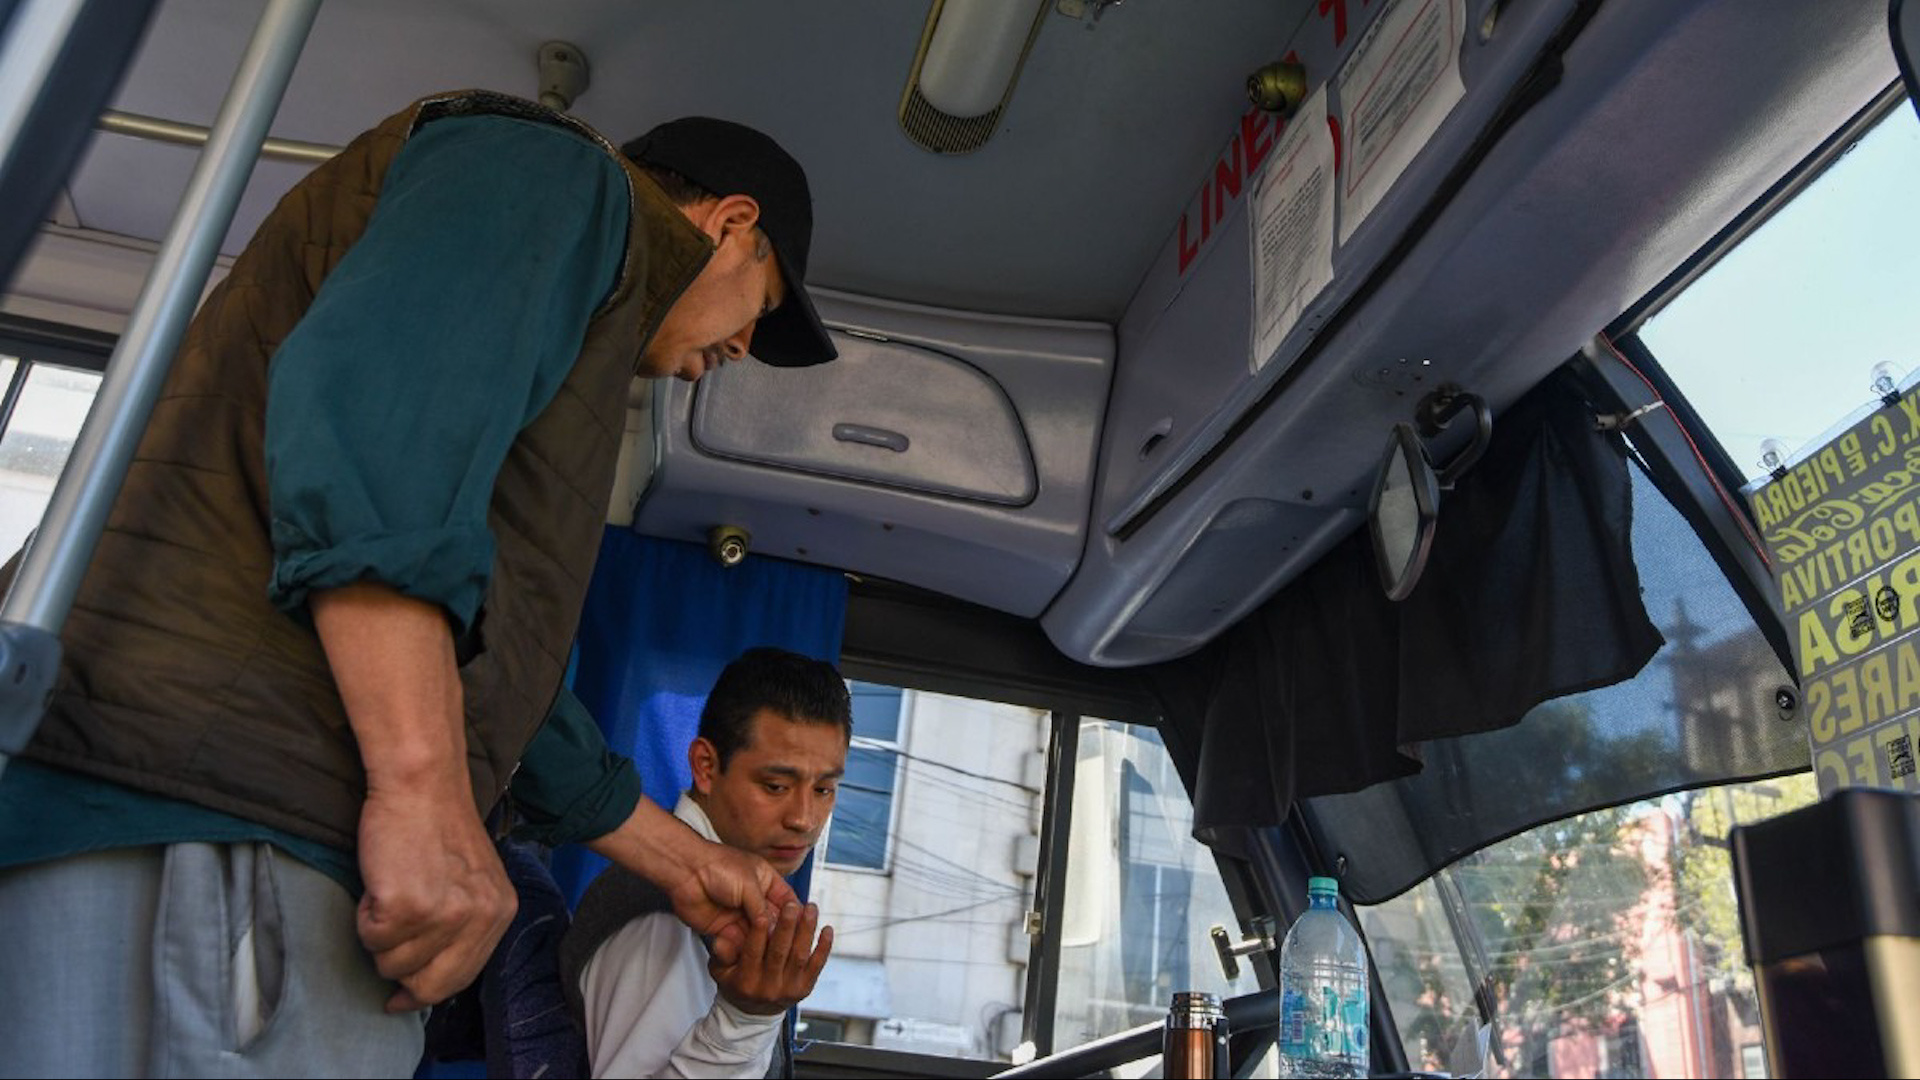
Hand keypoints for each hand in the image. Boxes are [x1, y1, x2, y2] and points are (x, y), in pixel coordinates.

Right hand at [308, 583, 516, 1013]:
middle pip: (429, 984)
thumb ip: (464, 926)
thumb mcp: (473, 881)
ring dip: (380, 937)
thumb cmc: (438, 826)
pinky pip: (369, 939)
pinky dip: (363, 917)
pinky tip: (379, 884)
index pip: (461, 978)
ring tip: (390, 892)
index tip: (403, 996)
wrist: (422, 783)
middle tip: (388, 939)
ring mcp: (443, 915)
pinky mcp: (405, 907)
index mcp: (500, 913)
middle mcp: (478, 918)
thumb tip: (426, 980)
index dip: (427, 991)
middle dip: (399, 972)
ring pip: (392, 964)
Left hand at [587, 801, 798, 960]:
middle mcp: (754, 898)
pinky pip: (739, 943)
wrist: (686, 873)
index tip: (804, 930)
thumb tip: (775, 930)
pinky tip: (749, 954)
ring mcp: (739, 914)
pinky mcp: (724, 928)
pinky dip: (743, 949)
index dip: (796, 916)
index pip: (787, 901)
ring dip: (762, 945)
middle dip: (779, 934)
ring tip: (768, 955)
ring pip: (757, 935)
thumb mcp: (749, 885)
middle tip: (786, 947)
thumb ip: (763, 909)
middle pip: (773, 922)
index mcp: (765, 881)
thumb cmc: (718, 867)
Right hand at [709, 901, 833, 1015]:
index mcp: (746, 981)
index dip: (758, 933)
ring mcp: (789, 989)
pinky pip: (816, 966)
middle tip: (791, 905)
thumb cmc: (737, 984)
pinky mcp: (805, 988)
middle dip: (786, 927)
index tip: (763, 913)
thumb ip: (722, 953)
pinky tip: (827, 929)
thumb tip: (721, 937)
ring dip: (807, 930)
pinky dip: (823, 947)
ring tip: (811, 908)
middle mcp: (769, 987)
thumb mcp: (720, 971)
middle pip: (779, 953)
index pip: (752, 954)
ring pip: (800, 956)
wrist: (755, 1013)